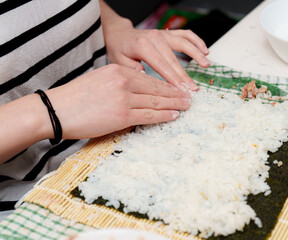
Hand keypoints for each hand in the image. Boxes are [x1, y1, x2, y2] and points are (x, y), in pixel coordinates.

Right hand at [45, 64, 190, 138]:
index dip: (167, 85)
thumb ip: (120, 83)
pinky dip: (164, 116)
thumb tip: (138, 93)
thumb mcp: (100, 80)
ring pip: (156, 102)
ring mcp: (124, 98)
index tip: (177, 89)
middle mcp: (124, 81)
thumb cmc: (76, 97)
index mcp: (118, 71)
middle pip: (157, 89)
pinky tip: (173, 116)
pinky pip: (149, 115)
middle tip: (189, 98)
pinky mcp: (122, 115)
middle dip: (175, 94)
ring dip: (174, 105)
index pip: (150, 79)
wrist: (56, 109)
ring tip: (186, 107)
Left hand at [99, 0, 209, 90]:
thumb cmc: (120, 50)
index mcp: (142, 46)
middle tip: (193, 90)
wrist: (120, 35)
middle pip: (174, 59)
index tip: (182, 90)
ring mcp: (163, 34)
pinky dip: (196, 41)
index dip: (173, 79)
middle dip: (184, 76)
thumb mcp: (119, 63)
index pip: (161, 65)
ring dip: (196, 54)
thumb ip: (133, 72)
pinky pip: (186, 34)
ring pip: (183, 44)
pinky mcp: (168, 33)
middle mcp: (155, 38)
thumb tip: (148, 80)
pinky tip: (204, 50)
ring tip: (206, 65)